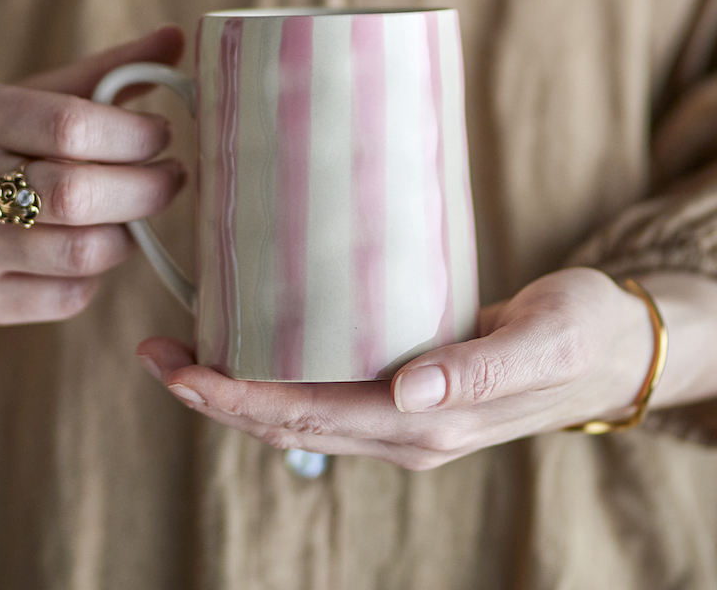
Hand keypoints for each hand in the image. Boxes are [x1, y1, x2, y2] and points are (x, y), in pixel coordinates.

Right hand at [0, 26, 186, 324]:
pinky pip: (69, 296)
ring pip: (84, 253)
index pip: (72, 126)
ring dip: (129, 234)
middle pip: (81, 195)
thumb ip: (106, 73)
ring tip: (134, 212)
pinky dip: (96, 274)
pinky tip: (90, 249)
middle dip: (149, 188)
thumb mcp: (32, 99)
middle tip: (173, 176)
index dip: (136, 134)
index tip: (163, 135)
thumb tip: (178, 38)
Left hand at [136, 267, 655, 469]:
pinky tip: (255, 345)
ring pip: (300, 413)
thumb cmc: (580, 335)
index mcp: (428, 423)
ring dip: (237, 390)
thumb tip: (407, 393)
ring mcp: (403, 416)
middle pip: (289, 421)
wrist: (608, 349)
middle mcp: (404, 429)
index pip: (311, 417)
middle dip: (216, 394)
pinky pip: (326, 394)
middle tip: (157, 354)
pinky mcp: (407, 391)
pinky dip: (277, 377)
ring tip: (184, 352)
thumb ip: (479, 368)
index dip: (238, 400)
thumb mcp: (544, 340)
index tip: (181, 372)